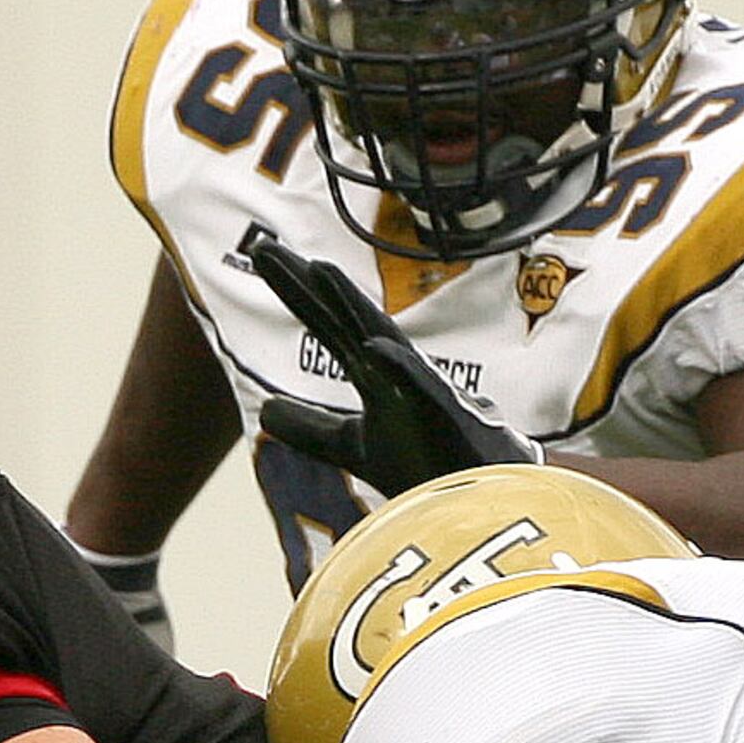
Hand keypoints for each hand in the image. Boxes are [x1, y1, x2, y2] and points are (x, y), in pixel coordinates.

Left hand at [245, 231, 534, 494]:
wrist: (482, 493)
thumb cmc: (425, 464)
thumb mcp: (353, 445)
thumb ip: (311, 428)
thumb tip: (264, 411)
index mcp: (373, 373)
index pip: (327, 323)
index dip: (295, 290)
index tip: (261, 255)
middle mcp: (394, 372)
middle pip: (344, 319)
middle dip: (305, 283)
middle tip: (263, 249)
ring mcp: (421, 392)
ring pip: (383, 339)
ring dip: (353, 306)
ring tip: (319, 271)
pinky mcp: (447, 419)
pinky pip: (423, 391)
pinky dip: (400, 368)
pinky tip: (374, 349)